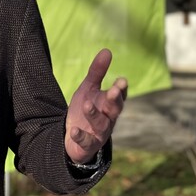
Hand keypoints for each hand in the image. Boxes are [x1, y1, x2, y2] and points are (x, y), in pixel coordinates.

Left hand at [65, 49, 127, 164]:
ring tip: (86, 105)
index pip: (120, 96)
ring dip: (95, 115)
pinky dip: (80, 136)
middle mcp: (109, 118)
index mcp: (110, 104)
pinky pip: (86, 142)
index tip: (121, 81)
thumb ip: (97, 72)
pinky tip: (73, 130)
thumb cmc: (86, 109)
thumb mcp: (89, 89)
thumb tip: (107, 50)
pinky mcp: (88, 144)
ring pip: (101, 125)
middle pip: (115, 109)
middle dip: (114, 100)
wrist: (74, 137)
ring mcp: (99, 133)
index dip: (121, 89)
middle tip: (113, 90)